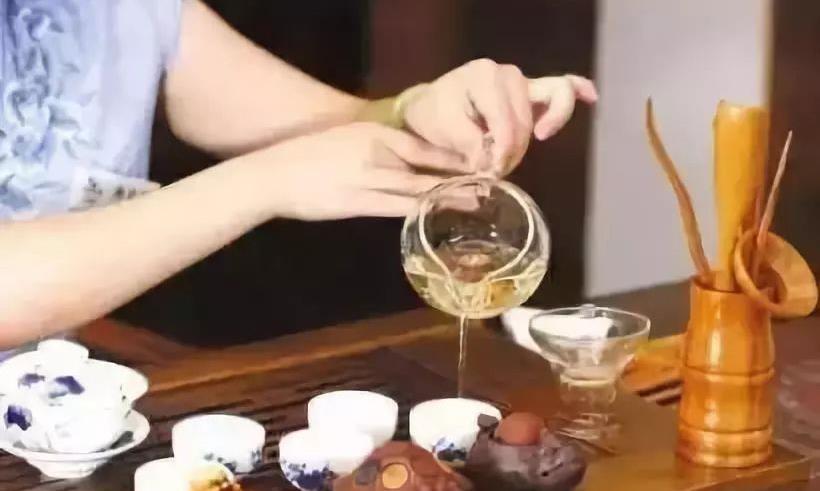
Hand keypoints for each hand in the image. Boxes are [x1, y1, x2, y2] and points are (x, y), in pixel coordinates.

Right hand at [247, 123, 464, 219]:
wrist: (273, 175)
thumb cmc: (306, 159)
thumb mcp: (345, 142)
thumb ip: (375, 148)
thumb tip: (404, 160)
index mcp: (373, 132)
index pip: (422, 144)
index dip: (450, 155)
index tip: (475, 162)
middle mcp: (376, 150)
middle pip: (427, 163)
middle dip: (459, 174)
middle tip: (490, 181)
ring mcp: (368, 176)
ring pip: (419, 186)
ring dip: (450, 193)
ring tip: (477, 199)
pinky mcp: (359, 202)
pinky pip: (399, 206)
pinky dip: (423, 210)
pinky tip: (440, 214)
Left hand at [402, 59, 597, 175]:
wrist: (430, 107)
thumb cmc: (434, 115)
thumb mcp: (445, 130)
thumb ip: (470, 145)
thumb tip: (492, 167)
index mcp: (484, 78)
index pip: (507, 123)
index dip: (502, 153)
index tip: (487, 173)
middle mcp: (508, 74)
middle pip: (528, 121)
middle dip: (513, 151)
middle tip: (493, 171)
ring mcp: (524, 80)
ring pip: (549, 107)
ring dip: (531, 139)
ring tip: (510, 158)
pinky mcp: (533, 90)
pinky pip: (562, 86)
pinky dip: (577, 92)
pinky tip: (592, 98)